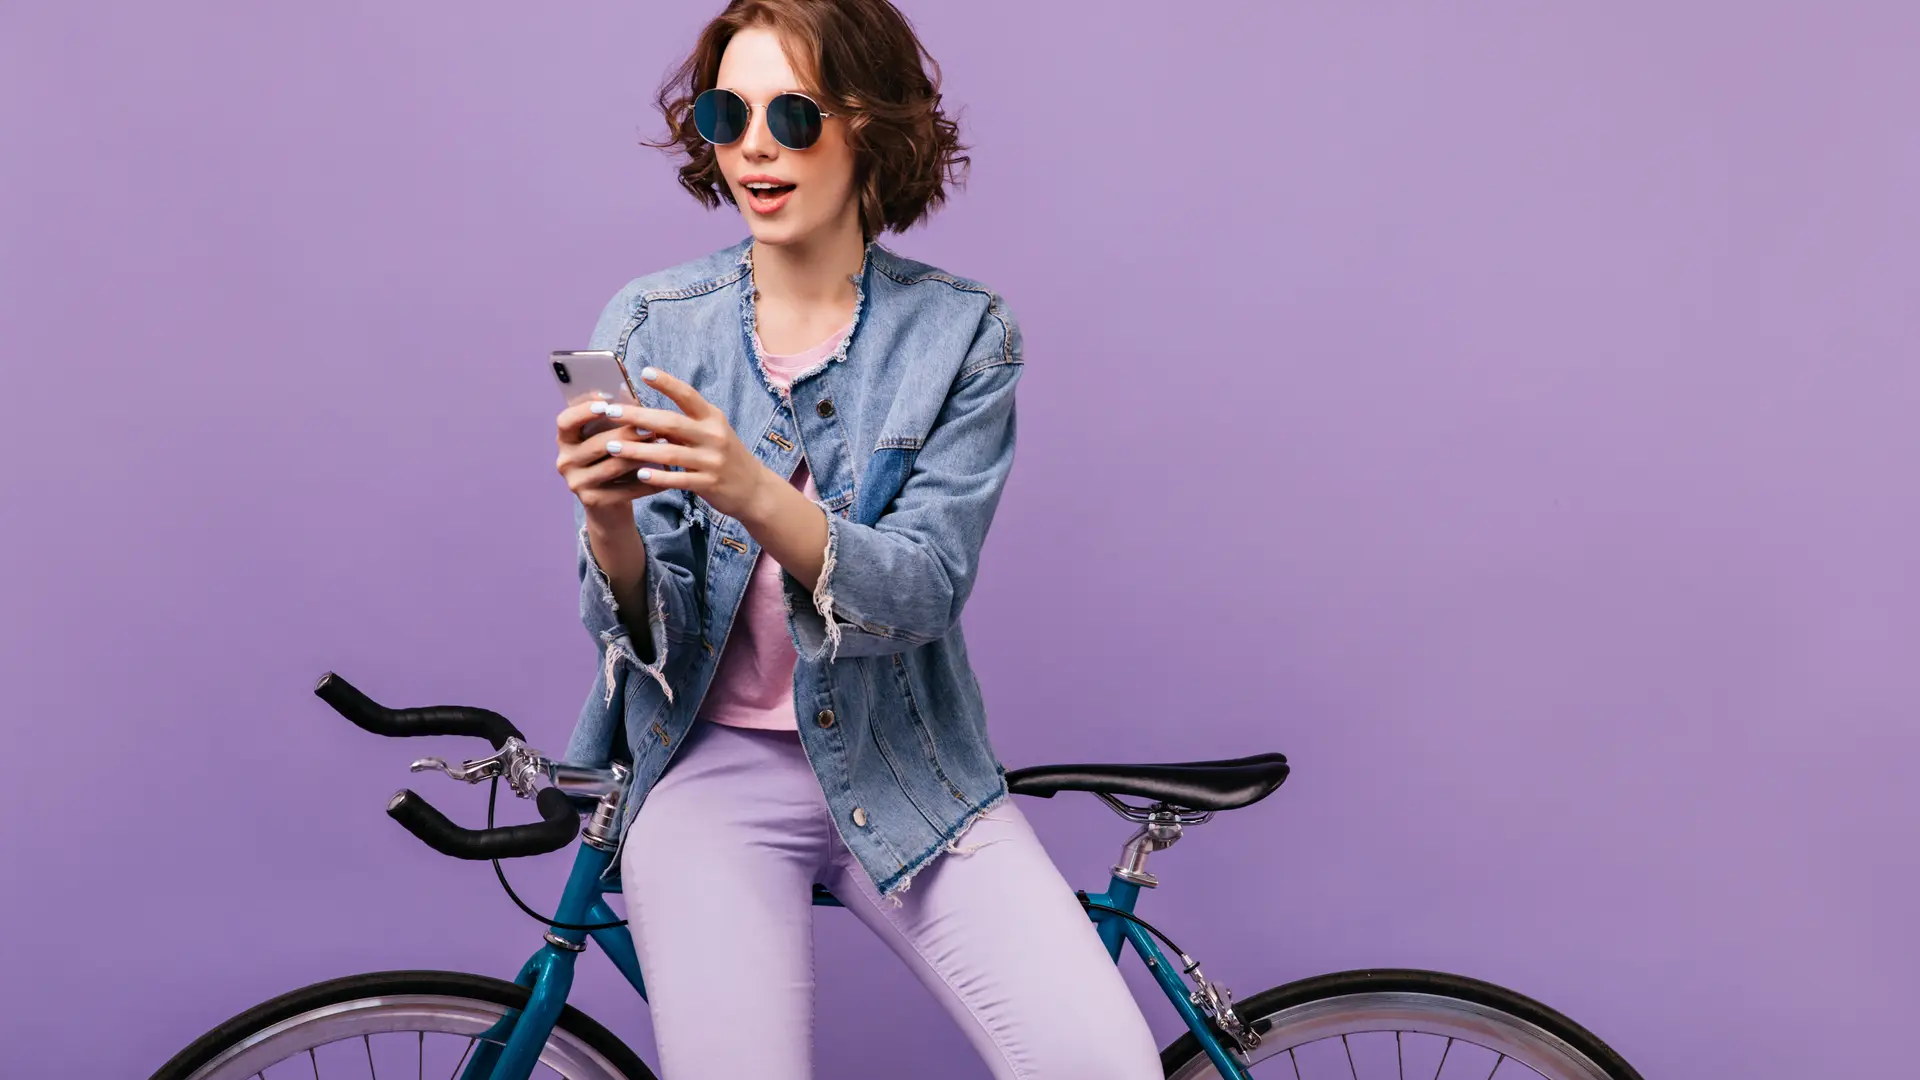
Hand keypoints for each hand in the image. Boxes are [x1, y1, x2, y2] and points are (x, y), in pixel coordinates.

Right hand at [555, 392, 675, 512]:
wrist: (608, 504)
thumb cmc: (611, 459)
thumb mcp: (607, 436)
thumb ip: (614, 418)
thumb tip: (628, 392)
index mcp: (565, 440)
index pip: (565, 422)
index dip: (584, 411)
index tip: (607, 403)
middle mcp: (565, 461)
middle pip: (597, 444)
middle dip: (628, 434)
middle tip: (652, 427)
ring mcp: (577, 483)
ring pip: (614, 466)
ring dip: (642, 455)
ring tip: (665, 446)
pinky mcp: (593, 501)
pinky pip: (625, 489)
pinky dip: (648, 480)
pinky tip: (666, 474)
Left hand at [602, 365, 778, 522]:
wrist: (754, 489)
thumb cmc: (724, 456)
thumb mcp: (711, 433)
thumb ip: (683, 424)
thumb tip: (643, 413)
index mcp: (712, 418)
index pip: (688, 395)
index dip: (667, 383)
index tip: (644, 372)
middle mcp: (714, 436)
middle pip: (671, 423)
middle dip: (638, 417)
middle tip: (611, 412)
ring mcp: (712, 461)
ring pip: (670, 453)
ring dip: (638, 450)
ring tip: (612, 447)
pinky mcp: (709, 484)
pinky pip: (679, 480)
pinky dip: (658, 477)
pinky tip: (639, 474)